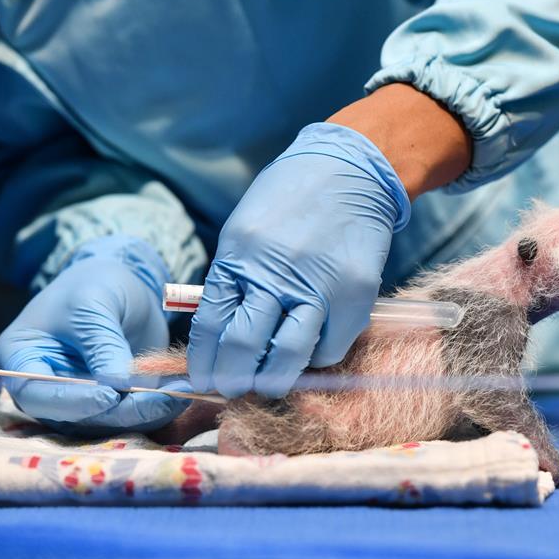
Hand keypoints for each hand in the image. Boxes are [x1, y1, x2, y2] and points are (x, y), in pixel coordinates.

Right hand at [0, 236, 189, 432]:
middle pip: (75, 416)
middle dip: (120, 411)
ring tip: (180, 392)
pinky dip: (156, 409)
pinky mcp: (111, 404)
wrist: (124, 282)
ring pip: (107, 423)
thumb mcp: (94, 304)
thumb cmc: (96, 283)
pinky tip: (180, 393)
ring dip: (145, 413)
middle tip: (160, 397)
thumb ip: (102, 344)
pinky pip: (130, 416)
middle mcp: (45, 387)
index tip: (109, 396)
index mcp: (22, 358)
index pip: (36, 394)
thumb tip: (117, 386)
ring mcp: (78, 400)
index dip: (72, 401)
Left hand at [188, 122, 410, 398]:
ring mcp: (318, 287)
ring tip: (266, 382)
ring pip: (289, 358)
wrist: (350, 171)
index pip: (211, 325)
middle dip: (232, 380)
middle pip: (244, 348)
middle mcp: (275, 273)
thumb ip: (232, 279)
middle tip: (231, 388)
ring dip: (272, 380)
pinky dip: (315, 357)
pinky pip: (330, 348)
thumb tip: (219, 336)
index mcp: (238, 256)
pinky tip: (307, 347)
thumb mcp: (244, 230)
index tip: (203, 378)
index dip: (204, 361)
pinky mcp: (355, 296)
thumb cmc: (289, 200)